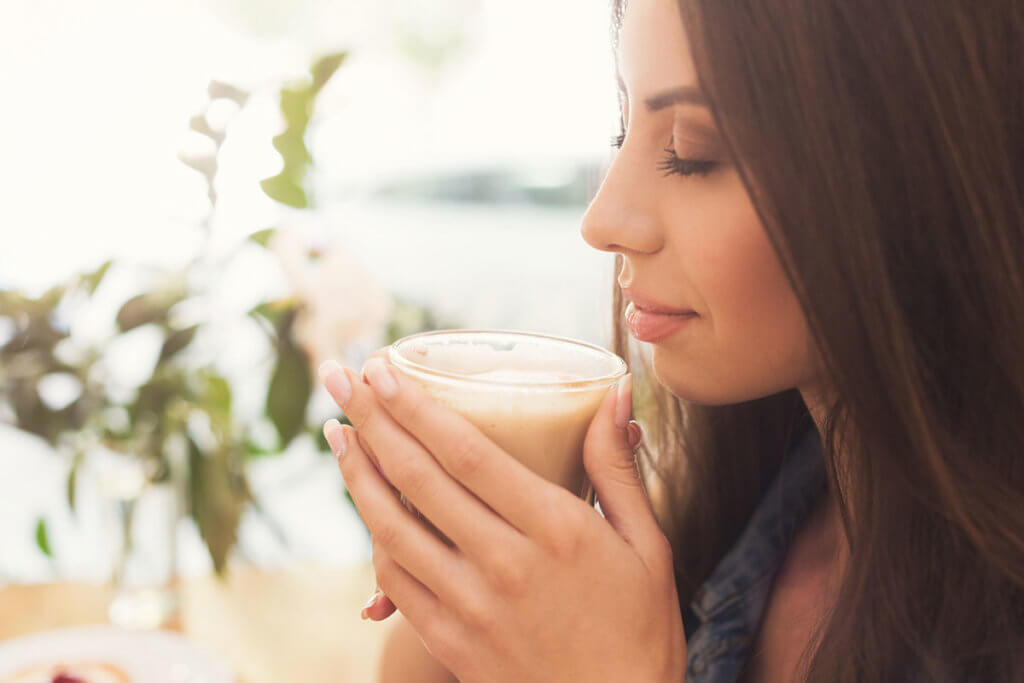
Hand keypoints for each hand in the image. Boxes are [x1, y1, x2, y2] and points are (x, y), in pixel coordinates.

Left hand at [320, 357, 685, 682]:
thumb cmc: (640, 628)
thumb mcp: (647, 545)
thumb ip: (617, 467)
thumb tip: (616, 393)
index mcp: (557, 530)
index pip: (467, 454)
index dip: (417, 408)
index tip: (385, 369)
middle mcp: (505, 564)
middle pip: (419, 479)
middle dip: (373, 421)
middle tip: (343, 378)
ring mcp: (471, 607)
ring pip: (393, 529)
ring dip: (358, 476)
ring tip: (337, 433)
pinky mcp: (452, 642)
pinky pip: (397, 582)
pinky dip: (374, 540)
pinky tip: (367, 509)